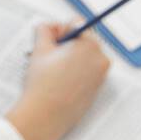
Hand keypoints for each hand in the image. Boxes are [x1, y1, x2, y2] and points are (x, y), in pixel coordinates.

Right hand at [6, 22, 110, 139]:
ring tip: (52, 72)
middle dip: (66, 45)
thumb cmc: (42, 84)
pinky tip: (59, 83)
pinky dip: (74, 73)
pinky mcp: (97, 89)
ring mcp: (101, 75)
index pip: (77, 23)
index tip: (51, 42)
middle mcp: (101, 58)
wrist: (44, 116)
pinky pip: (87, 72)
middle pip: (83, 40)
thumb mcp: (39, 50)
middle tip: (49, 58)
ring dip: (69, 59)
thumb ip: (44, 31)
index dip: (60, 30)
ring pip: (85, 56)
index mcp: (89, 45)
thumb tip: (47, 27)